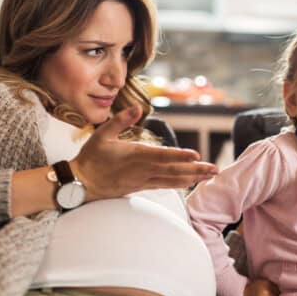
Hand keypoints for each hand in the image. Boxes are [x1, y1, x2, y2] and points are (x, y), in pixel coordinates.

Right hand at [73, 106, 217, 200]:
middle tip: (214, 170)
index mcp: (134, 155)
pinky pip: (163, 186)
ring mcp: (142, 180)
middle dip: (195, 170)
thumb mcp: (102, 134)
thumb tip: (138, 108)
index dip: (180, 156)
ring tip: (208, 177)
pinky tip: (189, 182)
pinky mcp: (140, 187)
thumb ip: (121, 120)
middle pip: (173, 170)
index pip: (162, 156)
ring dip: (192, 178)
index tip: (196, 156)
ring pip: (171, 180)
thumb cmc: (91, 157)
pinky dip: (178, 184)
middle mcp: (142, 170)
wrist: (81, 183)